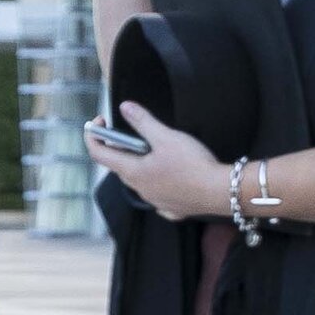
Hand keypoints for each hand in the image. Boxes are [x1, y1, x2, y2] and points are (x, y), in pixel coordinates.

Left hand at [85, 101, 230, 221]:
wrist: (221, 191)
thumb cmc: (193, 165)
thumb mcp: (166, 137)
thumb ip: (143, 121)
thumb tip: (125, 107)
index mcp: (133, 171)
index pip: (98, 153)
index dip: (94, 135)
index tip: (99, 121)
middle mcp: (140, 189)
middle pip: (119, 165)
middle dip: (120, 147)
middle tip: (133, 132)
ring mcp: (155, 200)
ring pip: (139, 179)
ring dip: (140, 163)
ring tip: (157, 150)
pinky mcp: (171, 207)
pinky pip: (157, 192)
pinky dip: (159, 180)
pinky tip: (172, 174)